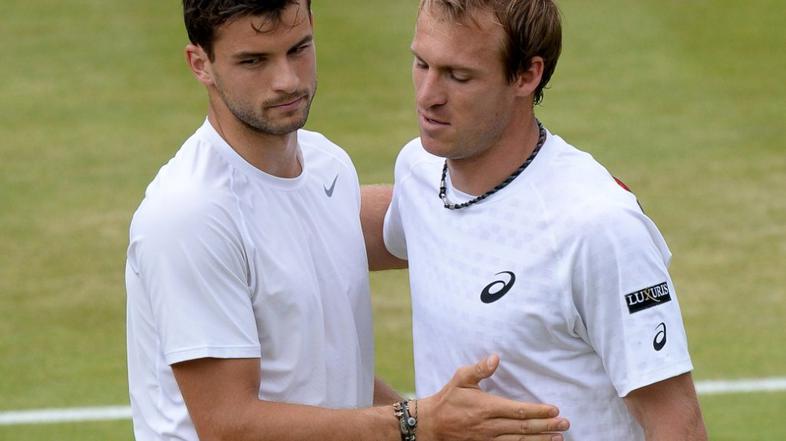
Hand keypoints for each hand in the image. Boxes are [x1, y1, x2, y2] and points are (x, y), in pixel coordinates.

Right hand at [416, 355, 568, 440]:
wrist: (432, 424)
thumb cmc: (448, 399)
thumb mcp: (460, 379)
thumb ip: (479, 369)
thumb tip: (496, 358)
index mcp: (486, 407)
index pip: (518, 410)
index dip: (538, 411)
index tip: (554, 409)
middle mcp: (490, 426)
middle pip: (524, 427)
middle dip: (547, 426)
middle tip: (565, 424)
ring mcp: (488, 439)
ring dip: (541, 439)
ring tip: (559, 437)